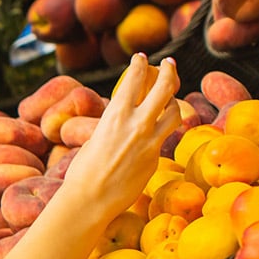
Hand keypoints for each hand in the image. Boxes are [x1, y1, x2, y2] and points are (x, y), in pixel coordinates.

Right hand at [63, 54, 181, 218]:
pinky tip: (158, 131)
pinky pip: (164, 138)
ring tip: (171, 100)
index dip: (140, 64)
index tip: (142, 58)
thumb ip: (112, 126)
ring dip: (174, 101)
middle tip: (169, 64)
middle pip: (165, 87)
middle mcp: (137, 124)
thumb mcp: (95, 139)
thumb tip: (120, 120)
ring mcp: (150, 141)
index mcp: (115, 115)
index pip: (135, 78)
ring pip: (175, 111)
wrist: (90, 200)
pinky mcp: (155, 158)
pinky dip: (162, 130)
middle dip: (169, 71)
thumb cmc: (83, 172)